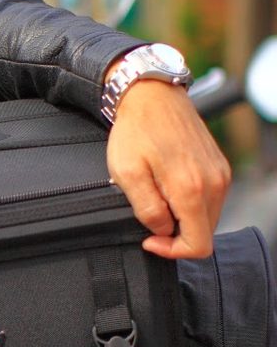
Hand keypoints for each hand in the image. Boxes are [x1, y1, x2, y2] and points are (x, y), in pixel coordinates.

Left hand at [105, 79, 229, 259]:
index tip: (150, 239)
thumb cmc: (137, 130)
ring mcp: (220, 174)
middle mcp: (214, 183)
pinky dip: (190, 203)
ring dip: (183, 218)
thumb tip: (163, 230)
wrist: (152, 95)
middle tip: (149, 218)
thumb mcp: (127, 174)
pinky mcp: (220, 167)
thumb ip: (147, 210)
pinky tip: (168, 187)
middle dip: (176, 234)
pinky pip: (210, 200)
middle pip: (204, 233)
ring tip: (157, 197)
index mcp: (191, 189)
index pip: (198, 245)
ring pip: (208, 218)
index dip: (172, 251)